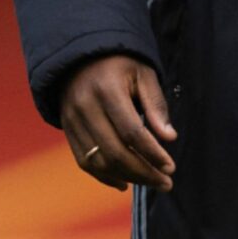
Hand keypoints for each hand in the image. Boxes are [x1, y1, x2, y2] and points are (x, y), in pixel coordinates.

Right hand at [62, 53, 177, 191]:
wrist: (81, 55)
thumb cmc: (121, 64)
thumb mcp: (144, 74)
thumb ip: (156, 105)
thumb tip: (169, 138)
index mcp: (107, 90)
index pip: (132, 132)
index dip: (152, 153)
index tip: (171, 167)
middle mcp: (85, 107)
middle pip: (115, 152)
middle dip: (143, 172)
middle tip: (165, 183)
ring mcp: (72, 121)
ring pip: (98, 162)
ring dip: (126, 177)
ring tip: (151, 182)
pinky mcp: (67, 130)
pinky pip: (84, 161)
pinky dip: (105, 176)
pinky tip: (125, 183)